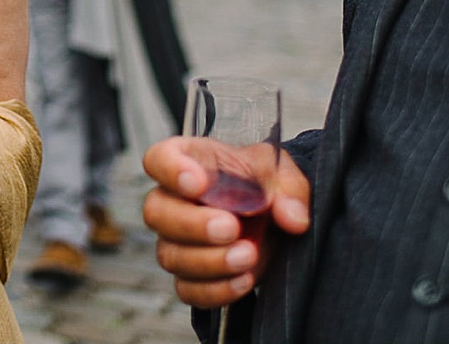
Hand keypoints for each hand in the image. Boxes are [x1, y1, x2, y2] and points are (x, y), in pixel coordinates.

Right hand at [142, 137, 309, 308]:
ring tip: (248, 255)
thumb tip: (292, 218)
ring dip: (210, 260)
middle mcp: (172, 200)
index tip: (198, 183)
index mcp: (189, 162)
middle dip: (192, 225)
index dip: (171, 171)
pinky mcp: (190, 275)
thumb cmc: (264, 184)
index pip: (159, 159)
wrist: (273, 218)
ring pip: (170, 255)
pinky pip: (188, 290)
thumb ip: (289, 190)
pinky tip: (244, 280)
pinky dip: (216, 290)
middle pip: (156, 212)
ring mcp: (176, 241)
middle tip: (231, 228)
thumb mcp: (283, 175)